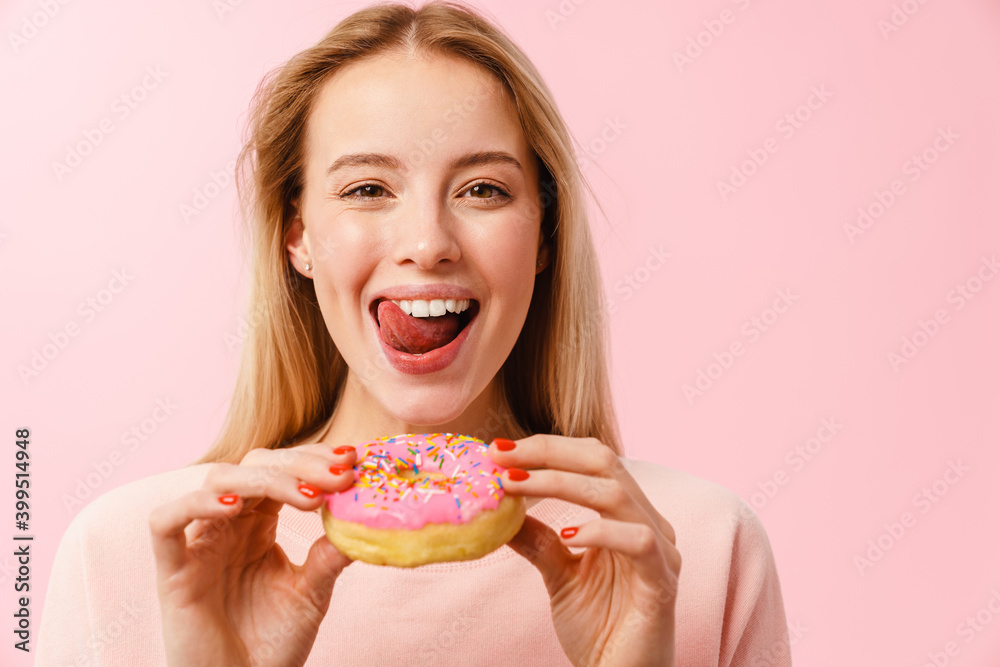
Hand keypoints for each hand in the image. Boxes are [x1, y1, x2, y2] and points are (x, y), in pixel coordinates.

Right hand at [148, 443, 357, 666]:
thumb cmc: (271, 643)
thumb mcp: (311, 591)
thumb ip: (331, 553)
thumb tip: (363, 517)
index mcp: (259, 523)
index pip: (282, 469)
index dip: (314, 460)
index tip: (352, 460)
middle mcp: (228, 524)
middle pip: (254, 464)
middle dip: (300, 464)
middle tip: (340, 475)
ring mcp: (198, 544)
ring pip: (217, 481)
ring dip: (265, 479)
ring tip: (309, 497)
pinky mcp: (172, 572)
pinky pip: (165, 523)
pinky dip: (196, 505)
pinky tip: (237, 507)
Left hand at [488, 435, 680, 666]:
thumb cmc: (600, 628)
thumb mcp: (558, 573)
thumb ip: (538, 537)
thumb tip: (500, 505)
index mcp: (628, 514)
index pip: (592, 459)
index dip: (547, 448)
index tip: (499, 451)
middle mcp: (649, 522)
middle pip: (605, 462)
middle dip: (549, 453)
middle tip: (503, 457)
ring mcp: (661, 550)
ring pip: (616, 494)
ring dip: (560, 483)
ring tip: (516, 487)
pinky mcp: (663, 582)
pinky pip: (639, 541)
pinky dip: (600, 532)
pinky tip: (567, 535)